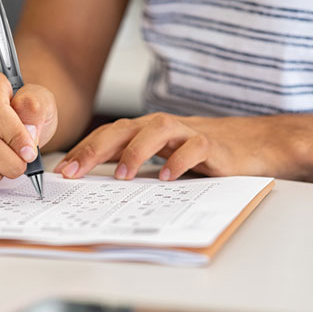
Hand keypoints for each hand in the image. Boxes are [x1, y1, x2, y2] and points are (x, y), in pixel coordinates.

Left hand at [53, 112, 312, 181]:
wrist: (249, 144)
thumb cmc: (197, 153)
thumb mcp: (160, 158)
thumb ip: (134, 164)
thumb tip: (95, 184)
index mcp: (145, 131)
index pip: (109, 135)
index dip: (84, 150)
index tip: (63, 172)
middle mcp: (162, 128)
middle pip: (124, 128)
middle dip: (96, 148)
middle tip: (76, 171)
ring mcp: (187, 132)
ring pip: (157, 130)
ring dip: (136, 151)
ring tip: (122, 176)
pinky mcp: (212, 145)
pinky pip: (195, 147)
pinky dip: (179, 161)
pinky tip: (167, 178)